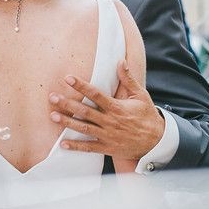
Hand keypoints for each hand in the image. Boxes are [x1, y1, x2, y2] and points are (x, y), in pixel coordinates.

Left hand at [49, 60, 164, 159]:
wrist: (156, 142)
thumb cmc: (147, 115)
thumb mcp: (140, 95)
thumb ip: (128, 79)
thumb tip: (121, 61)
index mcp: (116, 107)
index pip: (95, 94)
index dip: (81, 86)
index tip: (68, 78)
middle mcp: (109, 121)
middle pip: (84, 111)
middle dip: (67, 103)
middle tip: (52, 97)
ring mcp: (107, 135)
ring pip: (84, 128)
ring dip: (67, 122)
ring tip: (53, 116)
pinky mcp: (107, 147)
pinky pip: (89, 147)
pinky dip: (76, 146)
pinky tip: (63, 143)